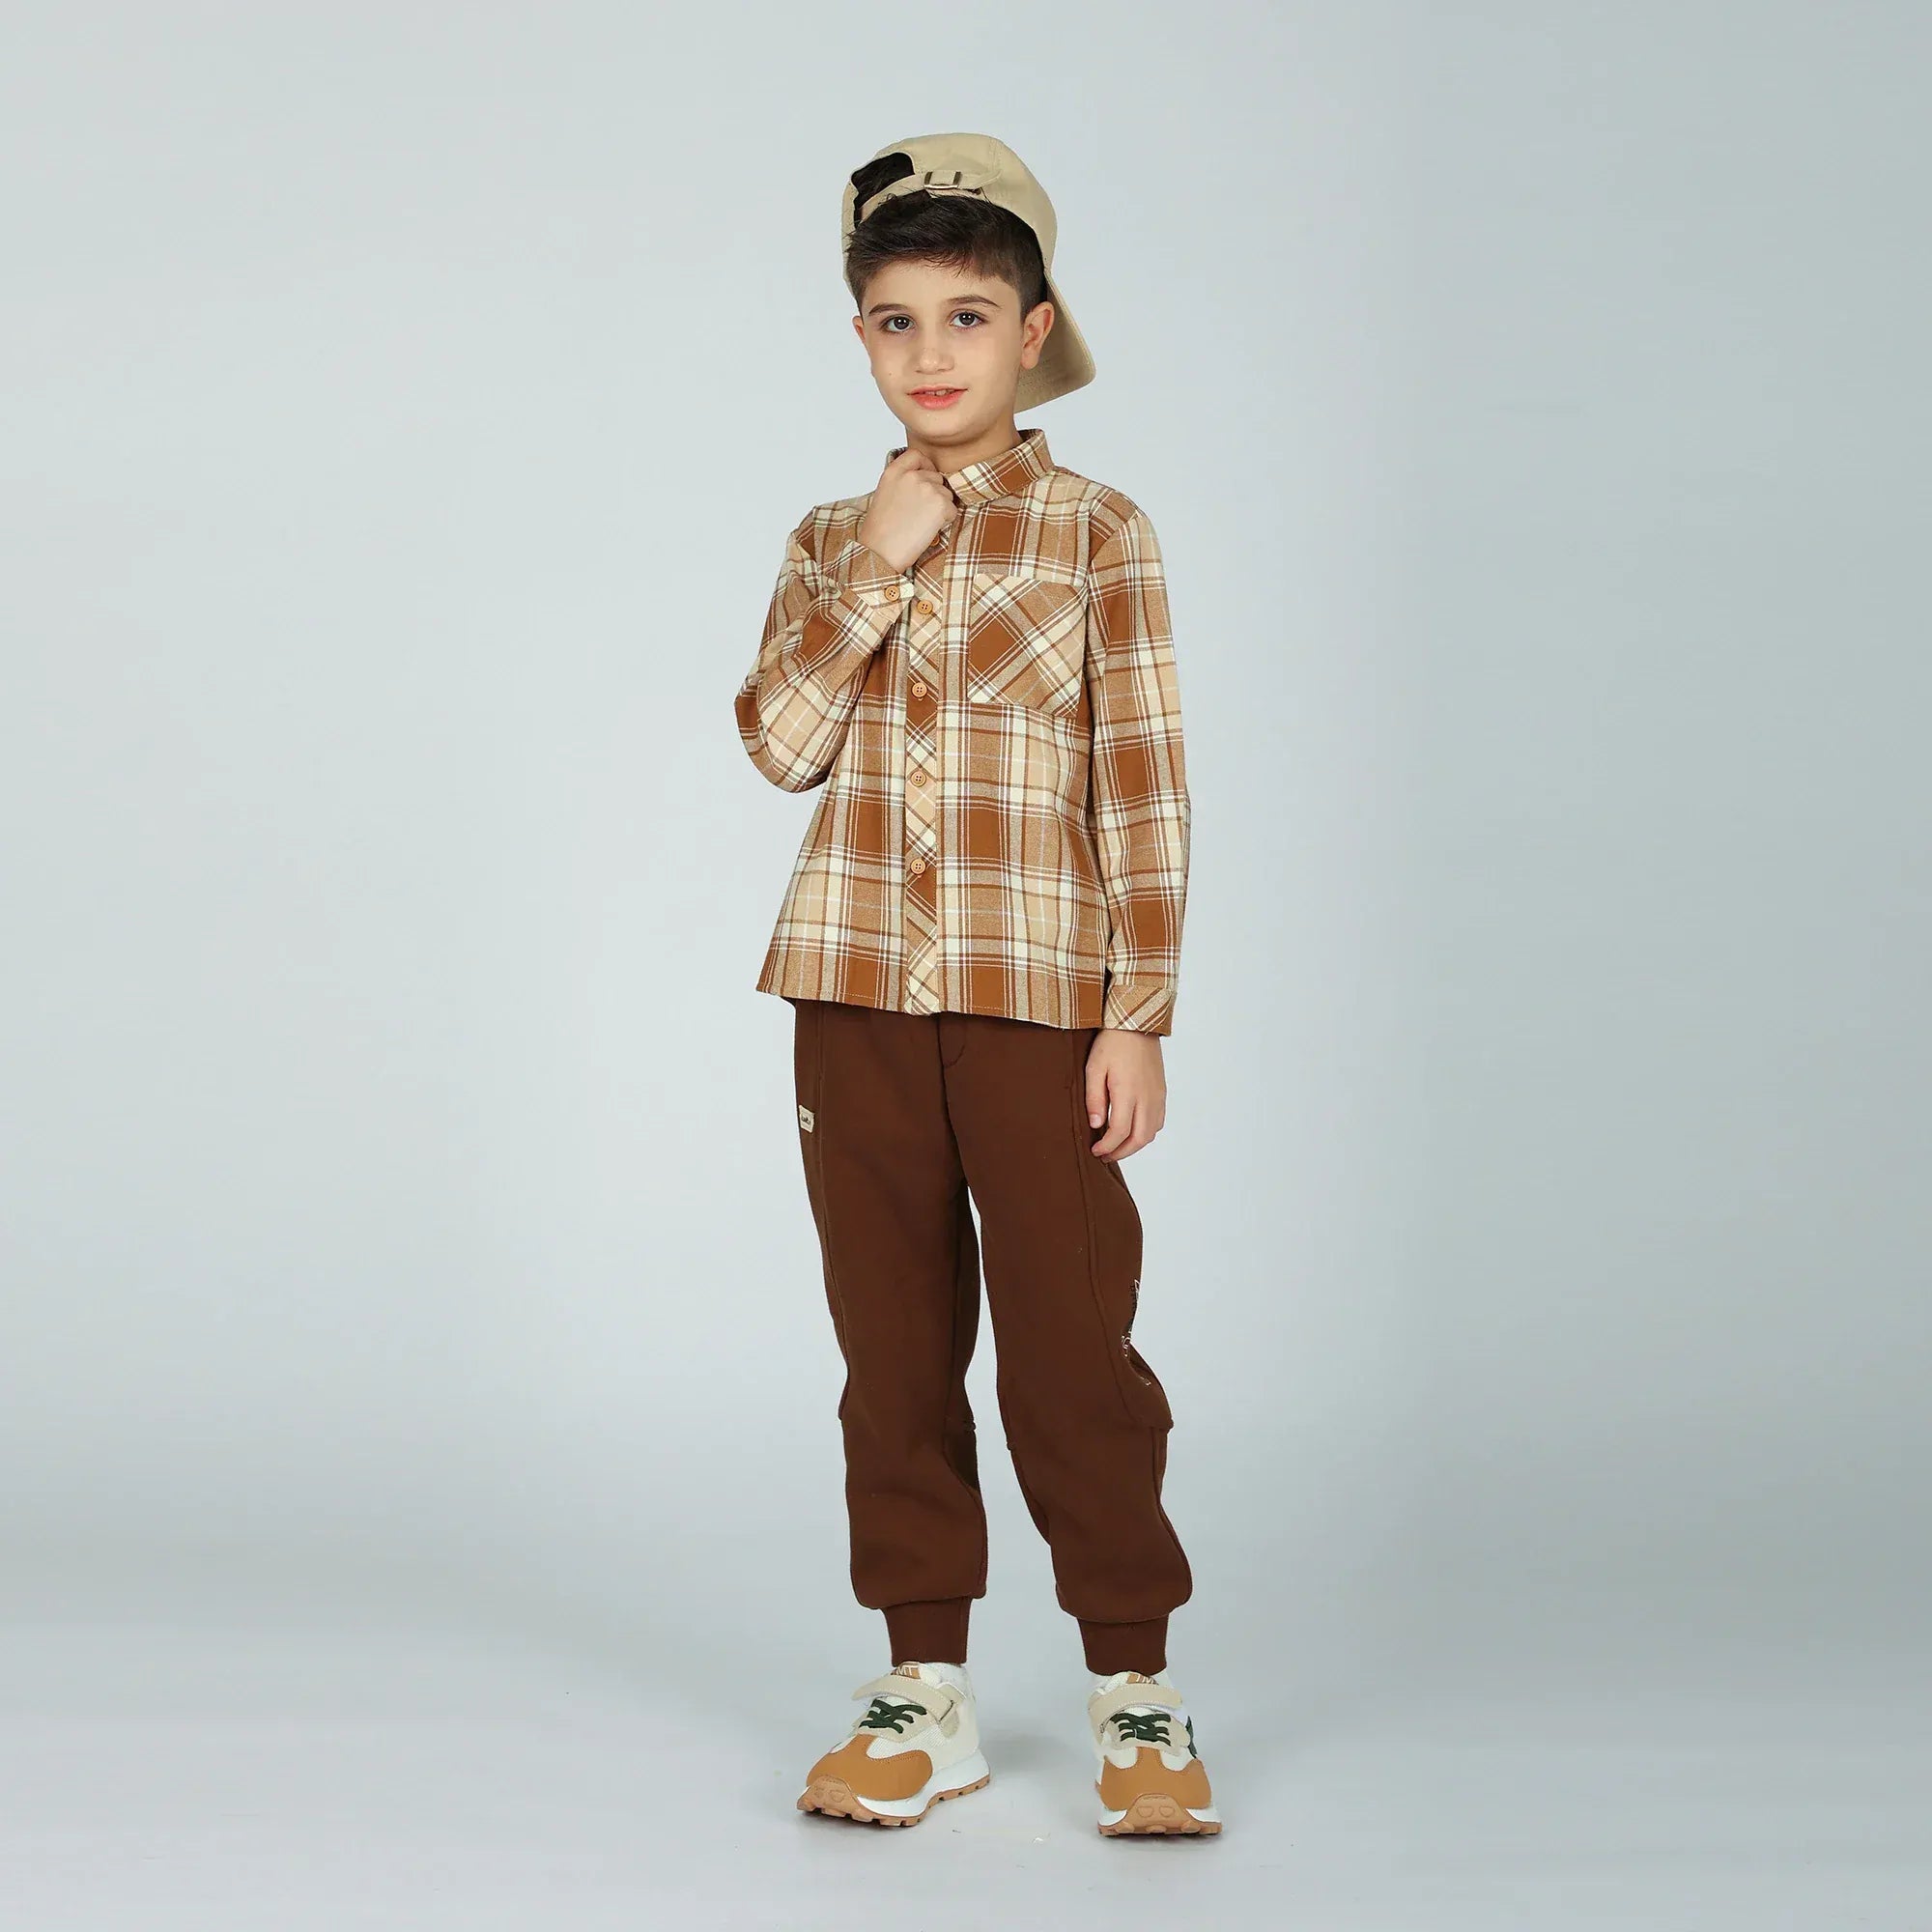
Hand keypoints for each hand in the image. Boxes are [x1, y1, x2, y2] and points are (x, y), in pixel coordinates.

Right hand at [855, 447, 959, 572]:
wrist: (881, 552)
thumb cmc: (880, 531)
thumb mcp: (885, 494)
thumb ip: (903, 481)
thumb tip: (925, 480)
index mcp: (894, 471)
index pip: (916, 455)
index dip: (925, 465)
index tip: (926, 477)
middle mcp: (911, 476)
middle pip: (936, 477)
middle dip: (934, 493)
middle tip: (919, 514)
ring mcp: (927, 488)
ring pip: (946, 494)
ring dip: (940, 508)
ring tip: (920, 523)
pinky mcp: (940, 504)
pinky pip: (952, 509)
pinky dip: (945, 521)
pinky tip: (927, 530)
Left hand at [1084, 1028, 1166, 1160]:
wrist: (1136, 1023)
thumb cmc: (1112, 1043)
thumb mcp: (1094, 1068)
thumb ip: (1094, 1098)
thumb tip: (1096, 1125)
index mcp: (1128, 1092)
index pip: (1119, 1132)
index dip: (1107, 1146)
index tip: (1095, 1150)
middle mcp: (1147, 1097)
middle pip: (1139, 1139)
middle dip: (1121, 1153)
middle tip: (1105, 1155)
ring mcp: (1157, 1096)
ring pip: (1151, 1133)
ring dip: (1134, 1145)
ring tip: (1117, 1147)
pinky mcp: (1162, 1092)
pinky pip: (1158, 1121)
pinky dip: (1145, 1133)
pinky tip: (1132, 1131)